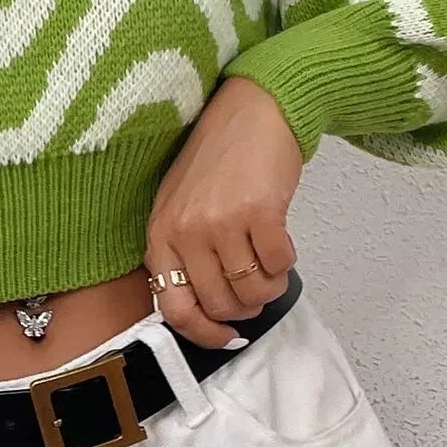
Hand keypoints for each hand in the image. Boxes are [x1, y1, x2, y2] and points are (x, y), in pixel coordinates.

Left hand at [146, 75, 302, 347]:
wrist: (253, 111)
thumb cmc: (218, 160)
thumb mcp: (179, 207)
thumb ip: (183, 255)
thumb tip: (206, 311)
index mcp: (160, 235)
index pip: (174, 308)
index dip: (203, 332)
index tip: (225, 335)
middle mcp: (186, 232)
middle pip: (220, 305)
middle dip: (245, 308)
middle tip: (256, 290)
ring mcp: (221, 222)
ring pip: (252, 291)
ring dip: (269, 288)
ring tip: (270, 267)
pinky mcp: (259, 212)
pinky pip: (279, 266)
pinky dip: (286, 265)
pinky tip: (282, 246)